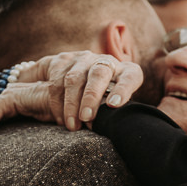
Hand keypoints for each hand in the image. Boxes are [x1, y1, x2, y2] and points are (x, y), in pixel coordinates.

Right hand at [25, 52, 143, 130]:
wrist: (81, 81)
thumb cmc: (107, 100)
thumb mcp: (116, 105)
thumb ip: (112, 112)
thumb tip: (99, 126)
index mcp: (126, 71)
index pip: (130, 76)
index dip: (123, 89)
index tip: (113, 105)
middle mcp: (106, 61)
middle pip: (99, 74)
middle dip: (91, 97)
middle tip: (86, 117)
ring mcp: (83, 59)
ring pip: (74, 78)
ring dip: (71, 104)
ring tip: (72, 124)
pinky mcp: (62, 60)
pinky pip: (55, 80)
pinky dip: (56, 102)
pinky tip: (61, 118)